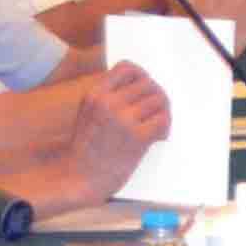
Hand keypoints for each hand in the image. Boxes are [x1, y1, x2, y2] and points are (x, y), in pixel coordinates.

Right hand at [65, 65, 173, 196]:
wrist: (79, 178)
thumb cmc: (86, 148)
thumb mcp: (87, 113)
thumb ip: (108, 96)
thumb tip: (141, 82)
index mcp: (95, 94)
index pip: (127, 68)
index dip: (141, 76)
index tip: (145, 89)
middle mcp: (109, 103)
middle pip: (148, 83)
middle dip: (156, 97)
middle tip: (156, 112)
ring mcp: (123, 119)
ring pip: (159, 99)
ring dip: (163, 112)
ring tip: (158, 125)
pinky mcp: (137, 137)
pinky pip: (163, 120)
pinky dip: (165, 127)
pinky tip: (159, 137)